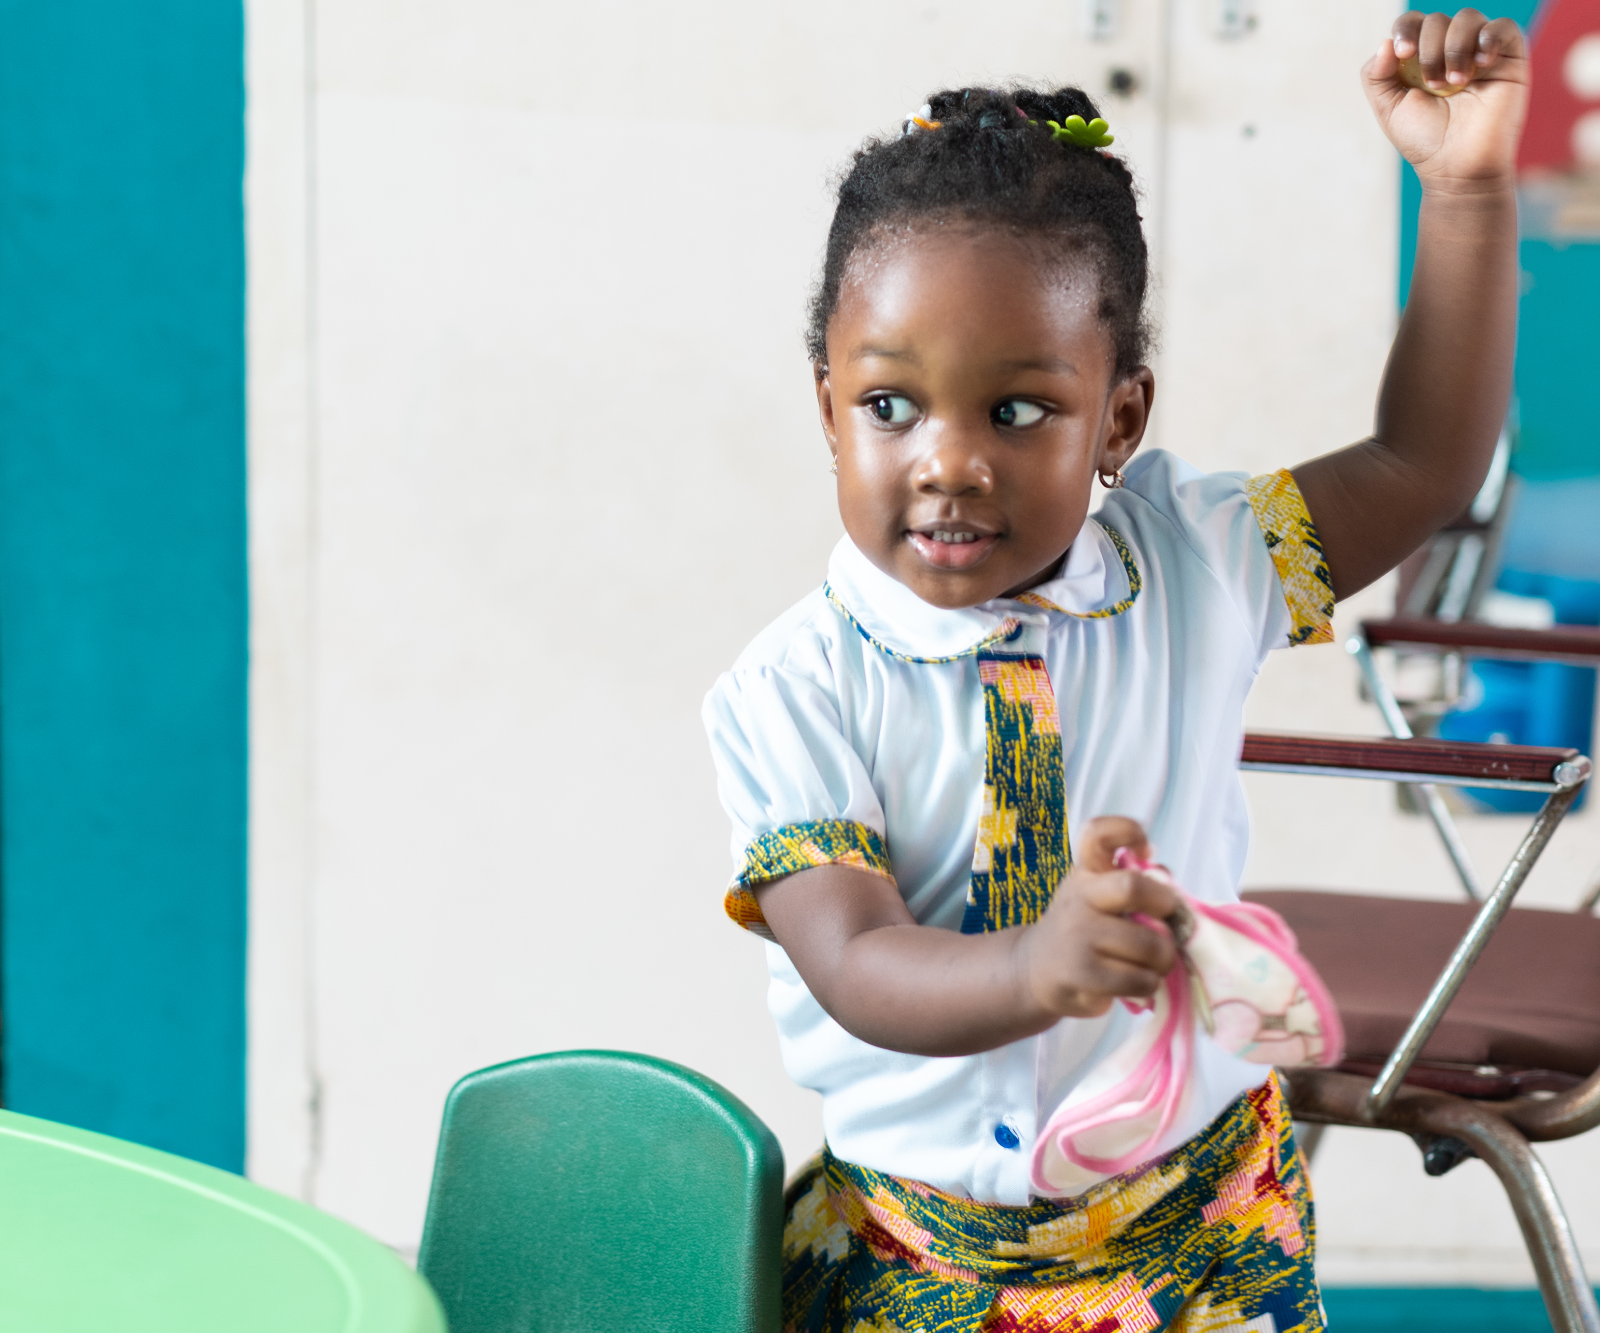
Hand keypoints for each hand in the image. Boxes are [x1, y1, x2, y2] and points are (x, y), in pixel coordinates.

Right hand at [1019, 816, 1178, 1019]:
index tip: (1145, 851)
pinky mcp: (1082, 972)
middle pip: (1133, 887)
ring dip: (1164, 959)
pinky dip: (1149, 983)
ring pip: (1148, 945)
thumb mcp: (1099, 897)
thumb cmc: (1082, 929)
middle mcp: (1080, 896)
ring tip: (1155, 963)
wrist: (1035, 969)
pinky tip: (1138, 981)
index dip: (1129, 832)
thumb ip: (1135, 884)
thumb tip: (1168, 880)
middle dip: (1165, 906)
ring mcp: (1078, 934)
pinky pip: (1138, 979)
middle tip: (1169, 921)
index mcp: (1087, 872)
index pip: (1098, 833)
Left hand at [1363, 10, 1527, 191]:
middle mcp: (1450, 50)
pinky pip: (1504, 26)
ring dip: (1454, 47)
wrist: (1457, 167)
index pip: (1413, 23)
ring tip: (1454, 84)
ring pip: (1468, 18)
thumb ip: (1376, 75)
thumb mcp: (1388, 108)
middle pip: (1437, 20)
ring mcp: (1480, 52)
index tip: (1404, 53)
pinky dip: (1489, 37)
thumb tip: (1385, 42)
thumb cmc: (1424, 140)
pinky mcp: (1509, 58)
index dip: (1406, 29)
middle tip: (1433, 85)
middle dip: (1430, 49)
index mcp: (1420, 58)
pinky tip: (1480, 64)